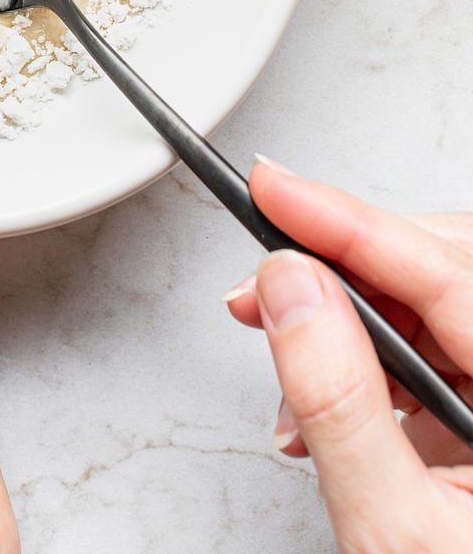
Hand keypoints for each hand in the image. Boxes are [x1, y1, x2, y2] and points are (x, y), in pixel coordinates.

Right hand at [225, 158, 472, 550]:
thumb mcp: (393, 533)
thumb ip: (339, 403)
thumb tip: (289, 290)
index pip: (445, 274)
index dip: (349, 220)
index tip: (273, 186)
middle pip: (444, 267)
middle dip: (342, 261)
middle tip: (260, 281)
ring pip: (432, 302)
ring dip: (346, 315)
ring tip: (282, 357)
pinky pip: (430, 349)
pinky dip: (364, 357)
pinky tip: (322, 398)